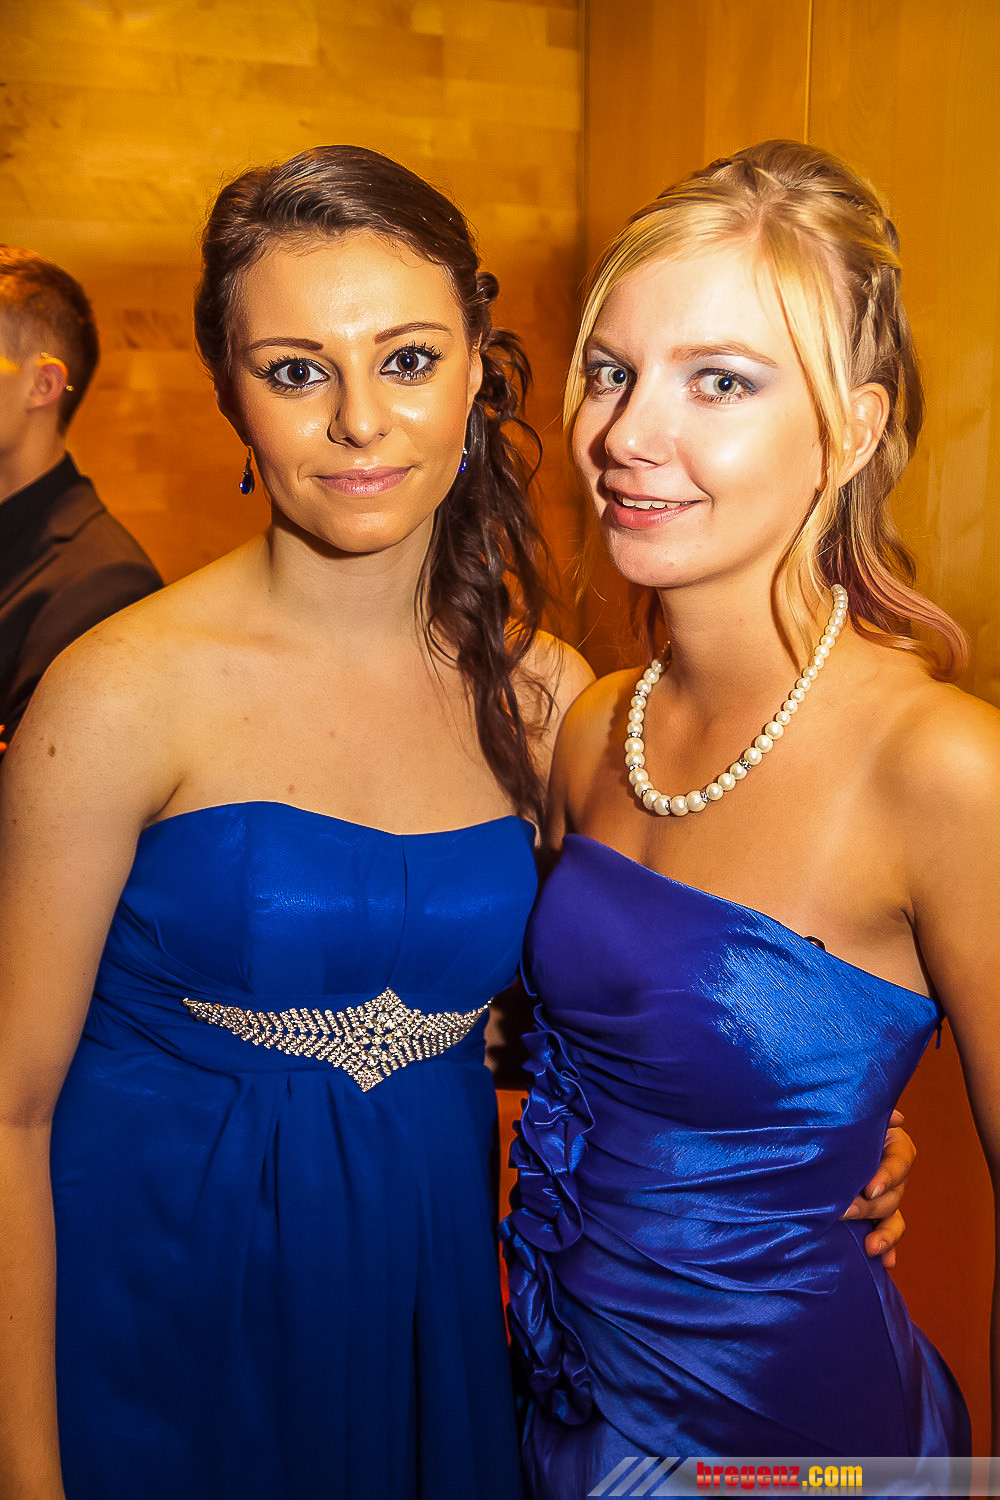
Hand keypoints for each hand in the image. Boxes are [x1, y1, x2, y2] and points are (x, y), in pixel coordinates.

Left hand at [841, 1110, 913, 1267]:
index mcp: (893, 1144)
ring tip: (871, 1247)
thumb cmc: (833, 1120)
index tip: (870, 1188)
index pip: (900, 1161)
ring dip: (884, 1234)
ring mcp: (886, 1197)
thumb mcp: (849, 1114)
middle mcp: (893, 1173)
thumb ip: (867, 1115)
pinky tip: (886, 1264)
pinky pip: (887, 1234)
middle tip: (843, 1211)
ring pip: (893, 1218)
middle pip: (894, 1194)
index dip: (888, 1176)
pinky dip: (888, 1250)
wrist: (817, 1140)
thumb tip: (896, 1118)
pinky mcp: (875, 1217)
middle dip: (870, 1207)